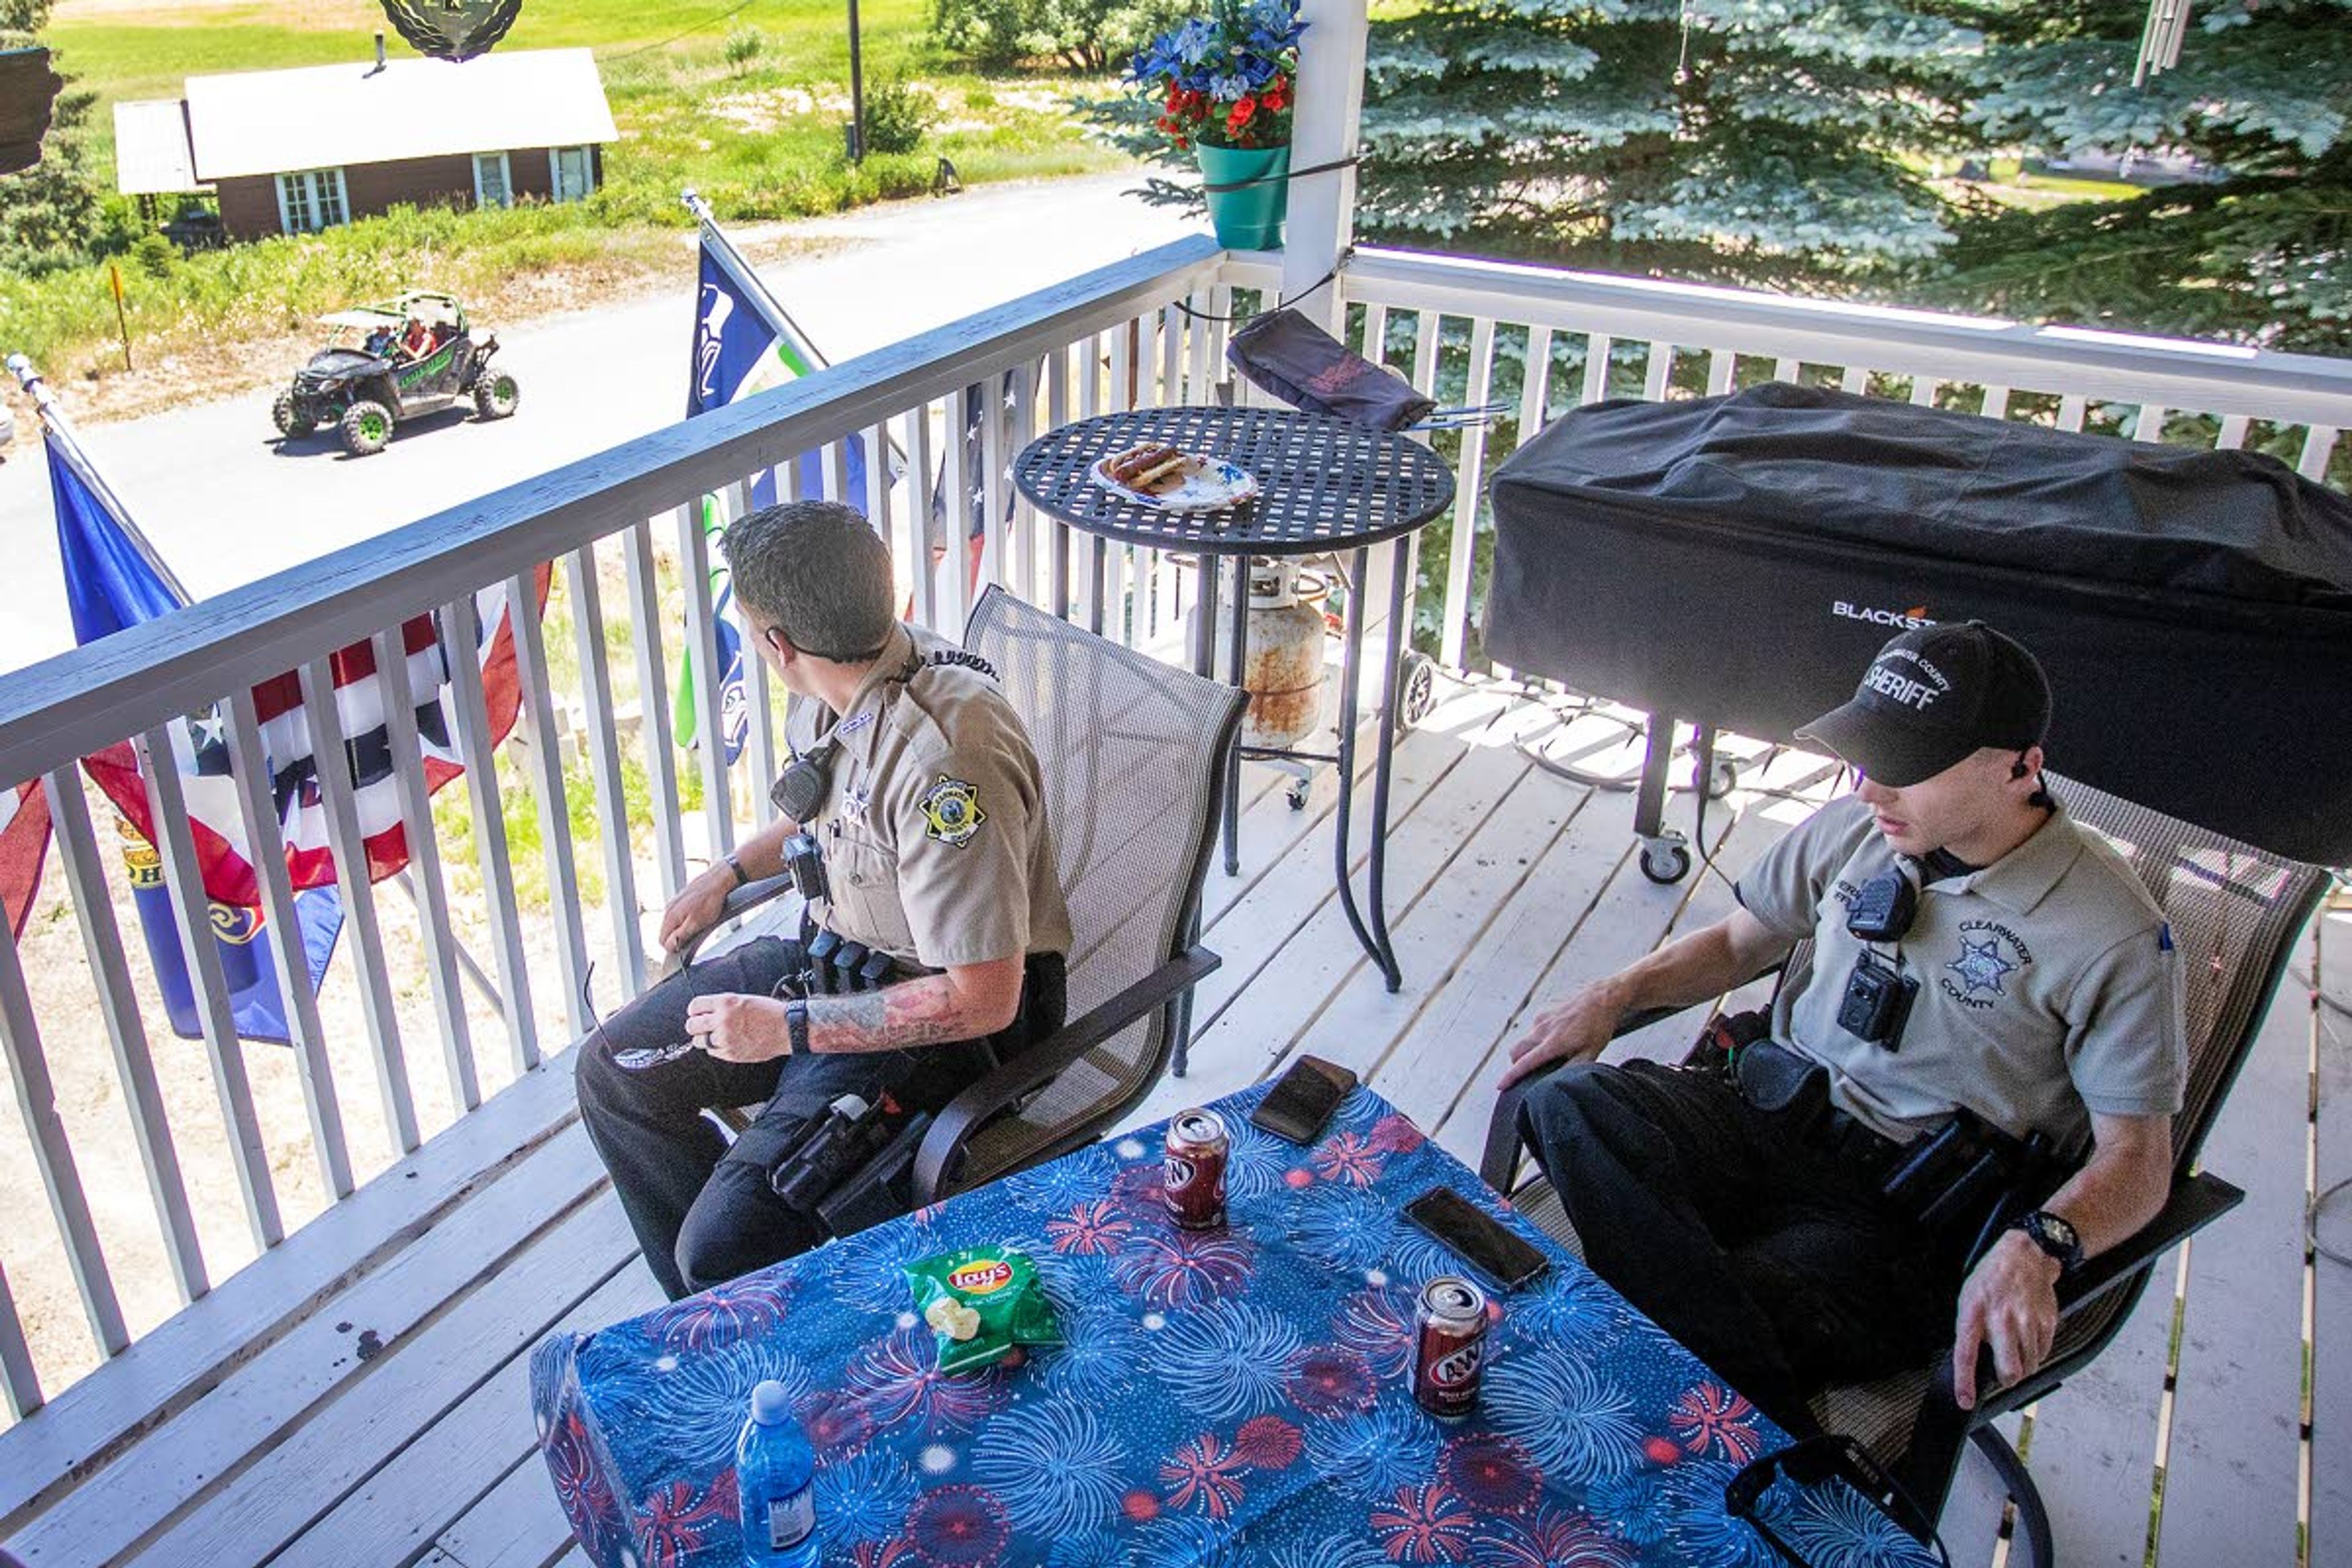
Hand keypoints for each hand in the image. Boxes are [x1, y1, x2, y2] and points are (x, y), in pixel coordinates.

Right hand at [658, 866, 733, 955]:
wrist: (718, 880)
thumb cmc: (710, 900)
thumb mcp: (696, 924)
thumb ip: (680, 936)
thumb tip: (668, 947)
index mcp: (670, 916)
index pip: (662, 941)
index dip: (674, 947)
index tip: (686, 946)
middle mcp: (668, 909)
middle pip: (667, 932)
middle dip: (679, 937)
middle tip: (695, 934)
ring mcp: (674, 903)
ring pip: (674, 924)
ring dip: (684, 928)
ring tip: (699, 924)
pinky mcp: (681, 899)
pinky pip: (680, 915)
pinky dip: (687, 919)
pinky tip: (700, 915)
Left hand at [683, 992, 793, 1062]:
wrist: (787, 1029)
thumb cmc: (769, 1012)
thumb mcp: (743, 999)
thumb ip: (722, 1005)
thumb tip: (706, 1012)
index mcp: (726, 1003)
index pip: (694, 1006)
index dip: (695, 1010)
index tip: (698, 1013)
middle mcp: (723, 1020)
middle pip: (692, 1025)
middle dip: (696, 1025)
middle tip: (704, 1026)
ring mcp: (726, 1038)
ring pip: (699, 1041)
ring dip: (705, 1038)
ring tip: (716, 1035)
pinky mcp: (730, 1053)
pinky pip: (712, 1051)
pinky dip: (716, 1047)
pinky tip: (727, 1042)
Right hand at [1498, 983, 1622, 1089]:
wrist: (1602, 998)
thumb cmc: (1599, 1026)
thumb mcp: (1591, 1052)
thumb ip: (1572, 1068)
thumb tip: (1557, 1080)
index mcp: (1553, 1043)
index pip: (1525, 1063)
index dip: (1511, 1076)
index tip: (1500, 1086)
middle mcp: (1543, 1029)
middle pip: (1516, 1050)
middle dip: (1516, 1063)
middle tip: (1526, 1071)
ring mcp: (1542, 1018)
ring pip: (1525, 1039)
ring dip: (1529, 1049)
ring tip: (1548, 1053)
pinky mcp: (1544, 1010)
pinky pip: (1534, 1028)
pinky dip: (1538, 1036)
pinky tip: (1556, 1036)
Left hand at [1950, 1229, 2062, 1409]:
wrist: (2023, 1254)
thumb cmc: (1992, 1277)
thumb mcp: (1969, 1299)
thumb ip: (1971, 1329)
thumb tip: (1976, 1360)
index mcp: (1974, 1313)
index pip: (1965, 1354)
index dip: (1965, 1382)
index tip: (1966, 1401)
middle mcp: (2001, 1319)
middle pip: (2008, 1369)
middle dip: (2007, 1378)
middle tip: (2005, 1372)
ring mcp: (2026, 1321)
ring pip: (2029, 1365)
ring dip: (2023, 1365)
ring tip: (2017, 1346)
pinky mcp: (2046, 1321)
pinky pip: (2043, 1352)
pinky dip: (2036, 1351)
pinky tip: (2029, 1335)